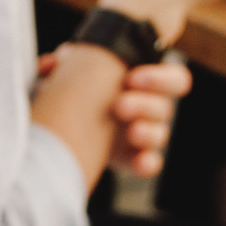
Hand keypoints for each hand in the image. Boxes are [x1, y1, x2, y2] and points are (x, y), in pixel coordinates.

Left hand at [43, 52, 193, 177]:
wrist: (61, 123)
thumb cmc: (74, 87)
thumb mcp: (71, 69)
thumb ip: (67, 61)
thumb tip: (52, 63)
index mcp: (144, 82)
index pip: (173, 78)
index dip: (160, 78)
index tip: (131, 78)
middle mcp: (149, 108)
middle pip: (166, 106)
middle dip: (146, 104)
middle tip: (120, 105)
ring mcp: (142, 135)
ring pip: (160, 134)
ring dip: (148, 132)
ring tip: (131, 131)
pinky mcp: (131, 159)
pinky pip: (151, 164)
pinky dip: (148, 163)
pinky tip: (140, 160)